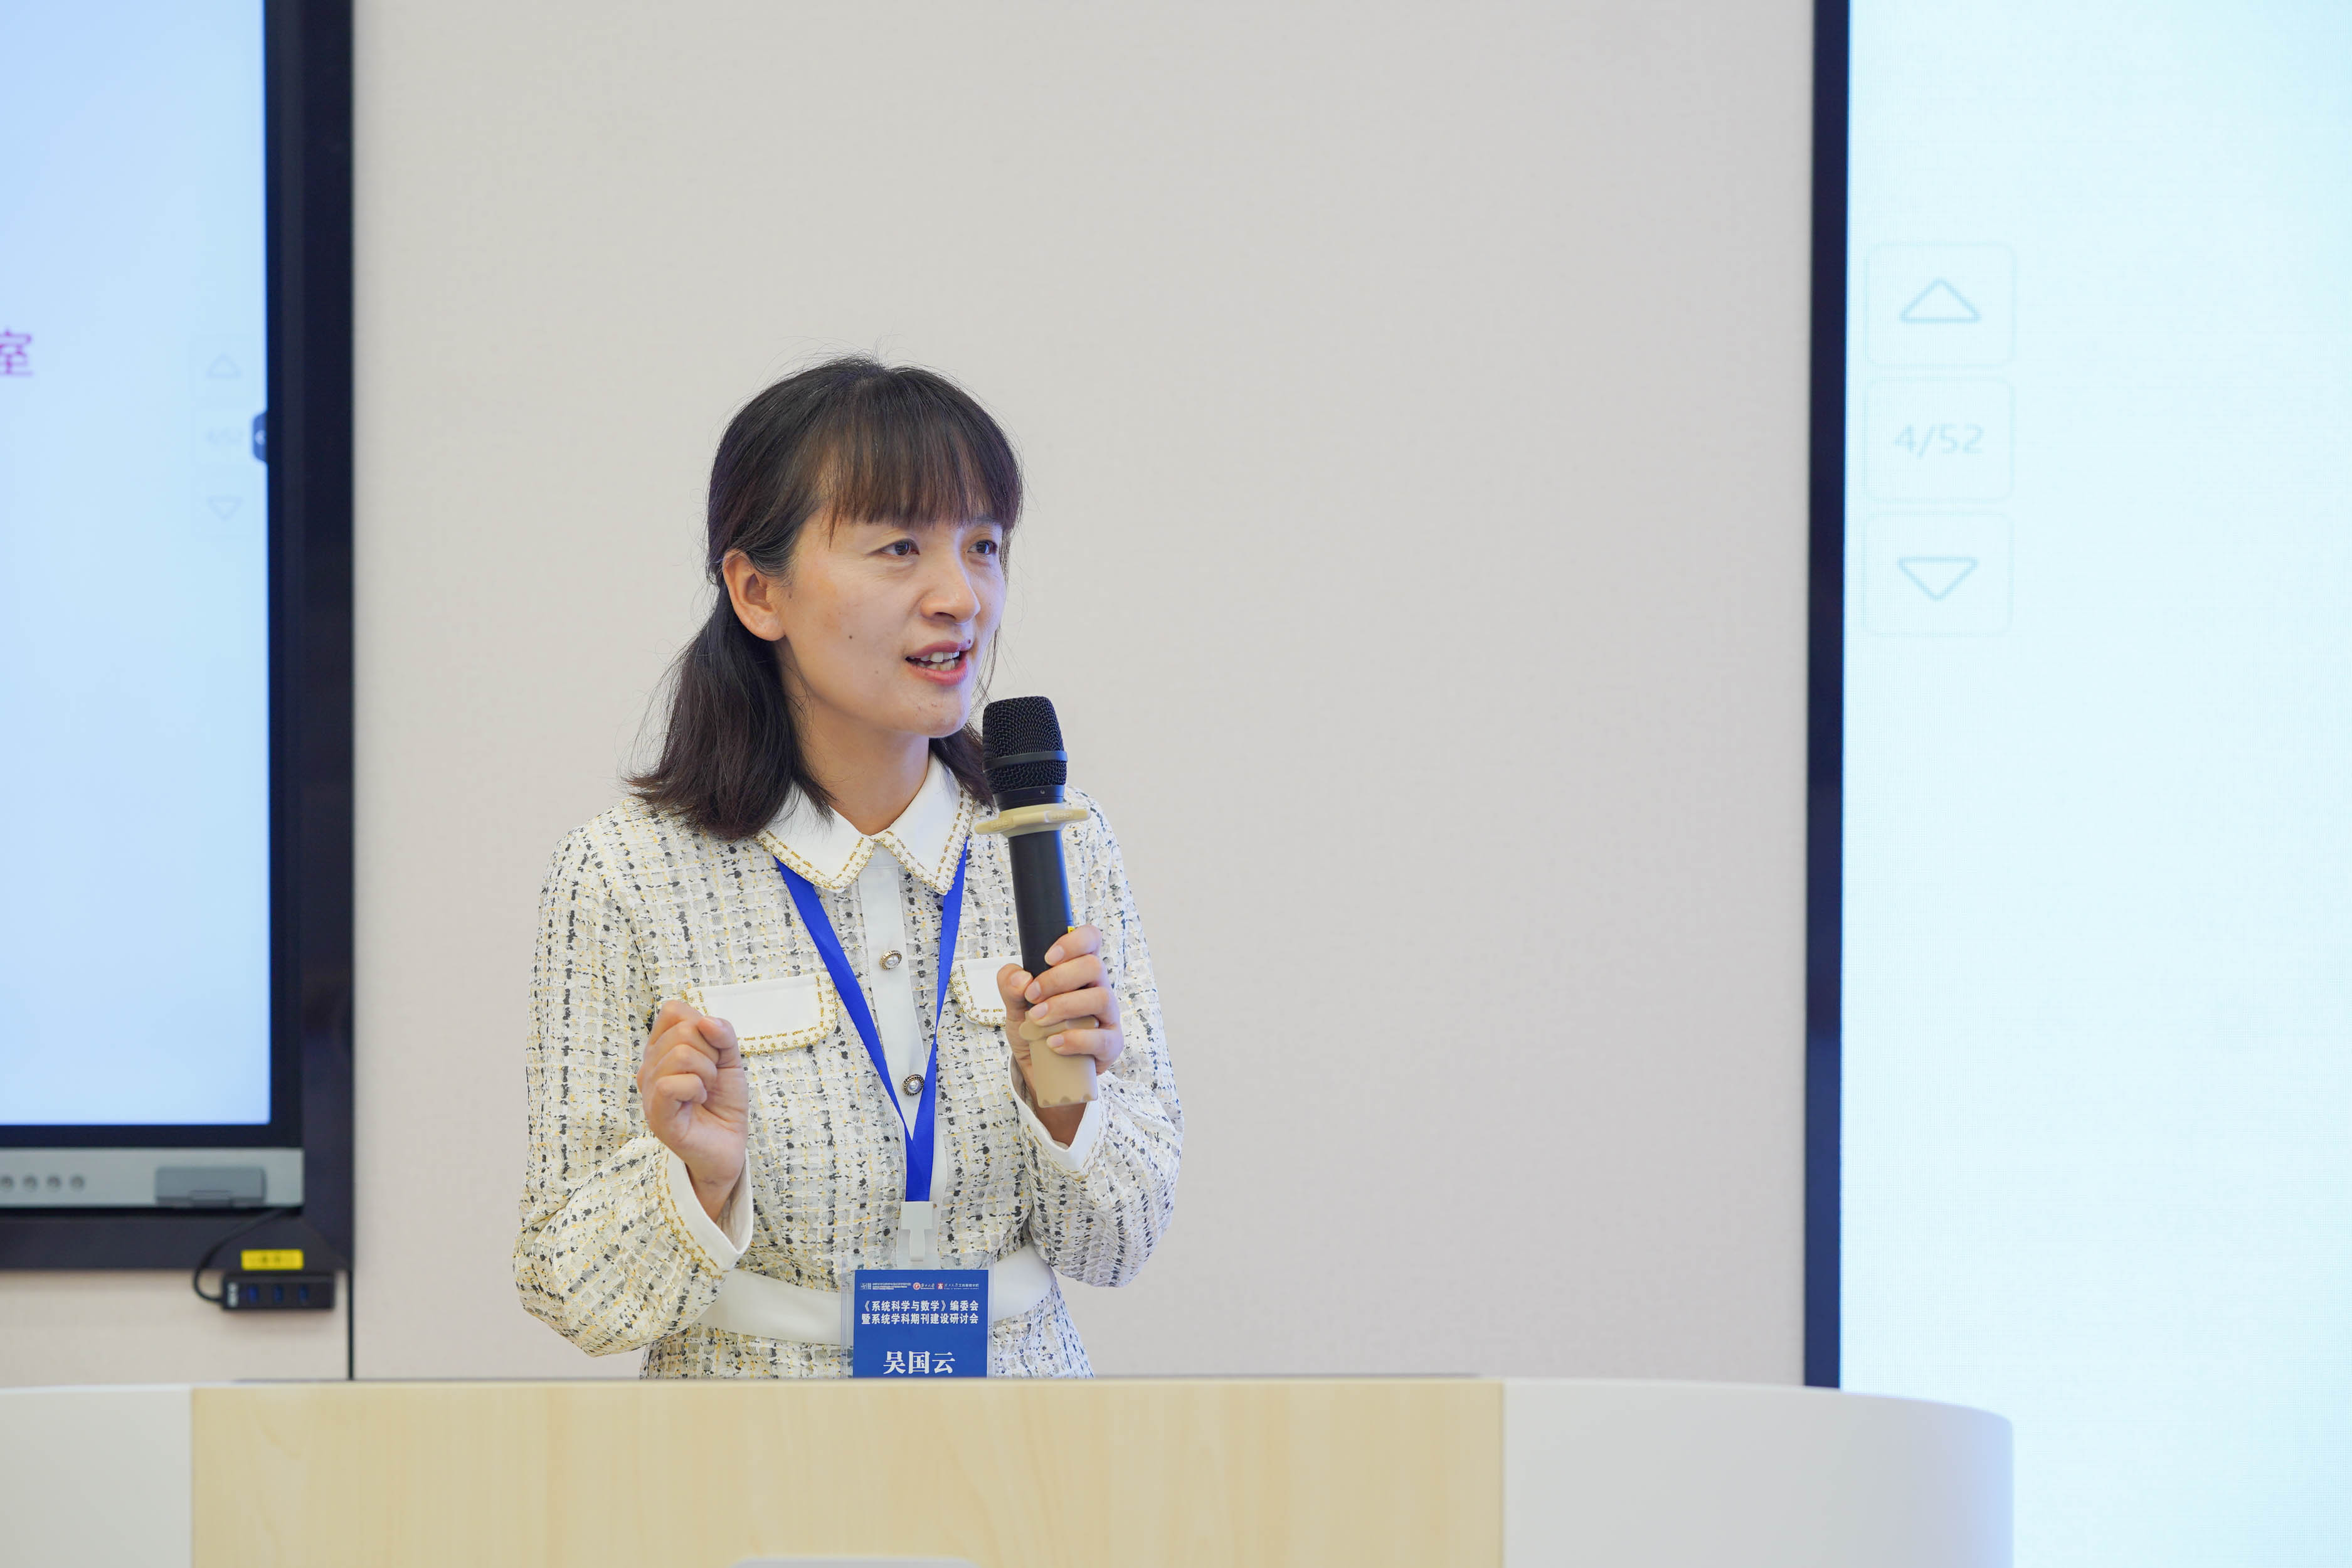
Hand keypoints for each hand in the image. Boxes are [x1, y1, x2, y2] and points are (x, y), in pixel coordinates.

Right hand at [636, 999, 747, 1221]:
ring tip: (705, 1090)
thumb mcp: (730, 1059)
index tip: (711, 1052)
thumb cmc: (723, 1102)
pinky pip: (673, 1083)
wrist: (727, 1144)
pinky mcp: (657, 1113)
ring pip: (680, 1053)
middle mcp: (650, 1065)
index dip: (701, 1024)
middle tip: (711, 1077)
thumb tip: (706, 1020)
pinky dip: (697, 1088)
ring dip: (707, 1072)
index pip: (673, 1011)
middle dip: (710, 1051)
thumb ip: (723, 1034)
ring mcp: (650, 1089)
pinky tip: (698, 1101)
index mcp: (662, 1048)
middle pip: (682, 1030)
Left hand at [996, 924, 1122, 1143]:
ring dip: (1064, 1007)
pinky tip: (1053, 1044)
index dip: (1075, 940)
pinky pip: (1102, 1038)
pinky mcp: (1111, 1044)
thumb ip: (1010, 987)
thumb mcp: (1015, 1007)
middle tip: (1032, 995)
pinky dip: (1075, 1039)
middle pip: (1094, 966)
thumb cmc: (1035, 1029)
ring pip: (1100, 998)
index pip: (1091, 939)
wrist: (1043, 1071)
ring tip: (1037, 1020)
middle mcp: (1098, 987)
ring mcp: (1108, 1015)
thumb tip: (1021, 979)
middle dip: (1058, 979)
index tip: (1048, 956)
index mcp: (1079, 970)